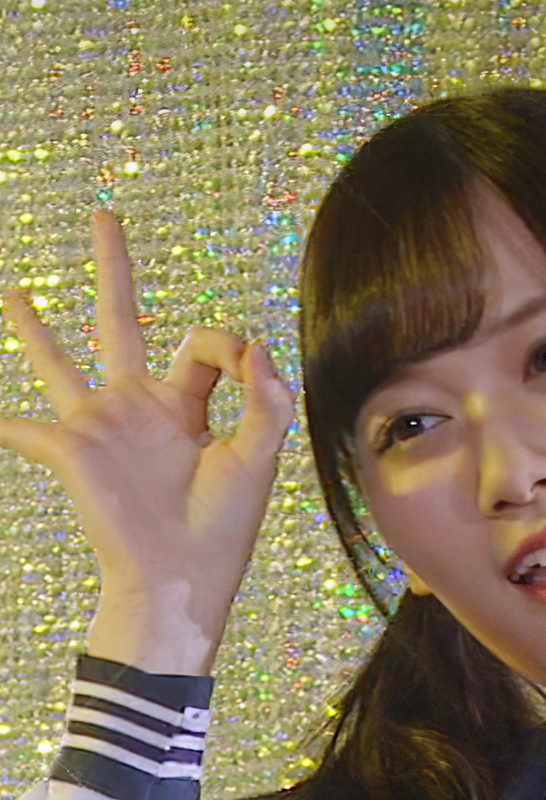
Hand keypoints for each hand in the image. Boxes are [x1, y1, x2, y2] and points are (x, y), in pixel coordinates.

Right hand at [0, 211, 295, 672]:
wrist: (181, 583)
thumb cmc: (222, 532)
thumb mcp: (258, 459)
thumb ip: (265, 400)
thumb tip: (253, 345)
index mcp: (189, 406)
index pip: (203, 345)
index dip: (229, 344)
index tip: (243, 366)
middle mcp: (140, 408)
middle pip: (120, 319)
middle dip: (113, 266)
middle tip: (104, 216)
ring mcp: (101, 427)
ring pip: (58, 361)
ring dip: (32, 328)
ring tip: (13, 293)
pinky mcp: (72, 452)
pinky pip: (23, 429)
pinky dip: (0, 422)